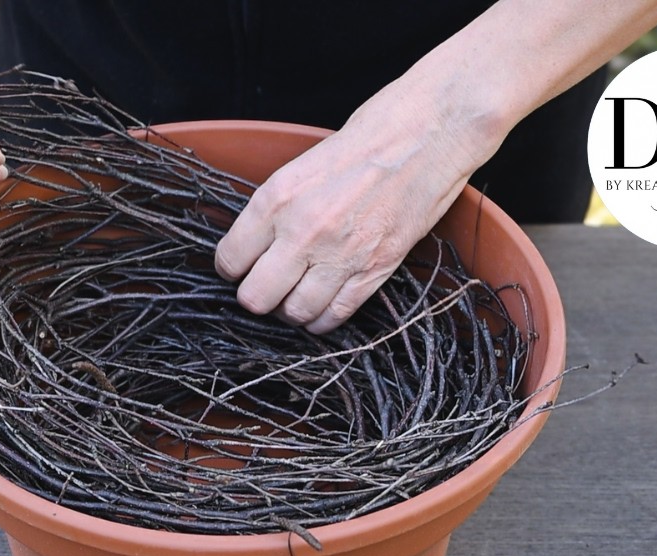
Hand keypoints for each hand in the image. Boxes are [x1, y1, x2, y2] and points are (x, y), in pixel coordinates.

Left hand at [215, 79, 494, 334]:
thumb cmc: (367, 140)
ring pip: (294, 313)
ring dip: (290, 310)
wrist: (426, 136)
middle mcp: (303, 232)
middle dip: (256, 297)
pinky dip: (322, 319)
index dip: (231, 269)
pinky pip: (335, 315)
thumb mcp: (301, 166)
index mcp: (277, 200)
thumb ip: (274, 209)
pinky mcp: (374, 269)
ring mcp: (339, 255)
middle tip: (265, 287)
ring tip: (294, 296)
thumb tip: (254, 244)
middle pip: (256, 298)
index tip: (240, 267)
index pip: (230, 260)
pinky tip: (319, 308)